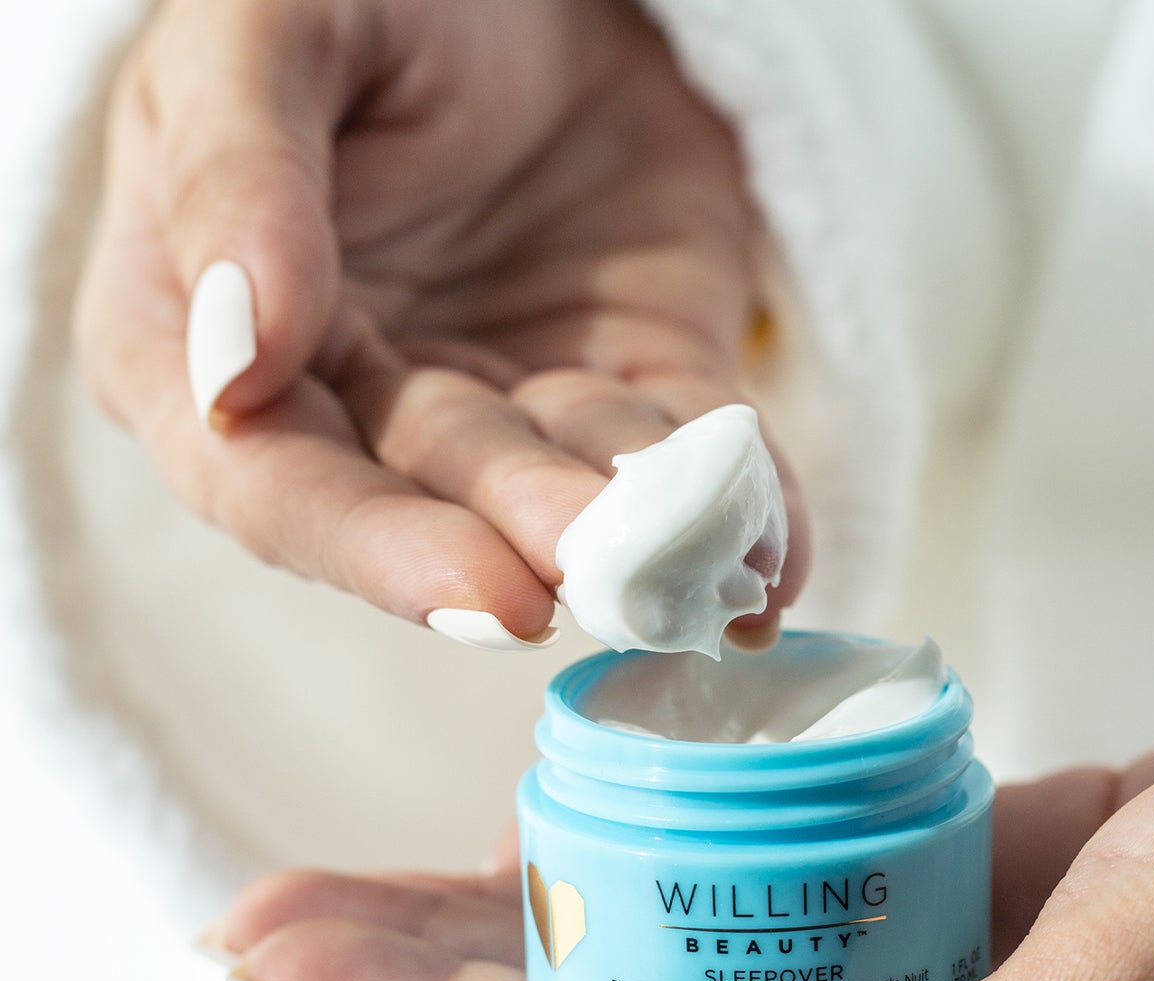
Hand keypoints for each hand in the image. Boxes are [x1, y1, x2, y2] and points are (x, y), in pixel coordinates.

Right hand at [76, 0, 807, 645]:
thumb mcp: (263, 32)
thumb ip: (232, 180)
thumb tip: (238, 372)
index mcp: (216, 340)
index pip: (275, 485)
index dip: (376, 550)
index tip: (484, 590)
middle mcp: (359, 400)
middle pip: (438, 503)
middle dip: (535, 539)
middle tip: (618, 573)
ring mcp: (503, 400)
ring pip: (571, 490)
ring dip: (645, 535)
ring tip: (716, 567)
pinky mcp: (629, 377)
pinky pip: (684, 457)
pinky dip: (738, 509)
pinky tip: (777, 564)